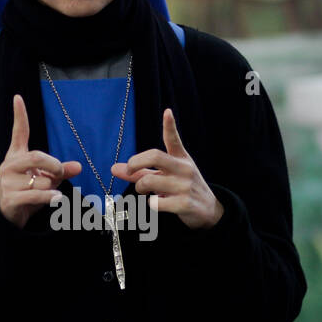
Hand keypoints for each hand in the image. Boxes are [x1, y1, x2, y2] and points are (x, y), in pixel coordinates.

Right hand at [0, 94, 81, 228]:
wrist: (9, 216)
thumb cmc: (28, 192)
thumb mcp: (46, 179)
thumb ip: (61, 171)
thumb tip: (78, 166)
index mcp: (16, 156)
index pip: (19, 133)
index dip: (19, 115)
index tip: (18, 97)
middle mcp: (9, 166)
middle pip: (36, 156)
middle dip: (54, 165)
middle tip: (59, 173)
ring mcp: (7, 183)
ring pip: (39, 180)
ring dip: (51, 187)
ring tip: (49, 193)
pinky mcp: (10, 198)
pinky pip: (36, 194)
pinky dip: (50, 196)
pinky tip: (56, 198)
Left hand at [112, 108, 223, 228]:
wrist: (208, 209)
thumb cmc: (181, 188)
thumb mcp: (165, 176)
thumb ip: (140, 171)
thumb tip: (113, 168)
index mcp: (180, 158)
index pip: (174, 140)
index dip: (170, 125)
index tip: (167, 112)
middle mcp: (184, 169)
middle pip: (155, 156)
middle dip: (134, 163)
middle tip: (129, 171)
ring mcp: (185, 186)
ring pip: (149, 181)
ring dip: (140, 187)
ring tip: (145, 191)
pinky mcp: (184, 203)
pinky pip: (155, 202)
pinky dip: (151, 203)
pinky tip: (157, 203)